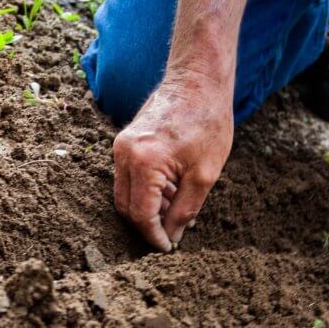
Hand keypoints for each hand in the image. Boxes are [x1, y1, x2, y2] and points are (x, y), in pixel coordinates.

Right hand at [112, 78, 232, 251]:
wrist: (198, 81)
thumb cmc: (207, 122)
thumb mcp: (205, 174)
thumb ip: (184, 210)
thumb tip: (172, 236)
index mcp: (144, 162)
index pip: (140, 214)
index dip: (154, 236)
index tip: (168, 248)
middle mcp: (124, 153)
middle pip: (125, 206)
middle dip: (147, 225)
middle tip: (172, 234)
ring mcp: (121, 145)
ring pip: (125, 192)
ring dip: (147, 208)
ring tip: (177, 210)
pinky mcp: (125, 141)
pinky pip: (128, 176)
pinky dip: (145, 190)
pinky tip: (171, 191)